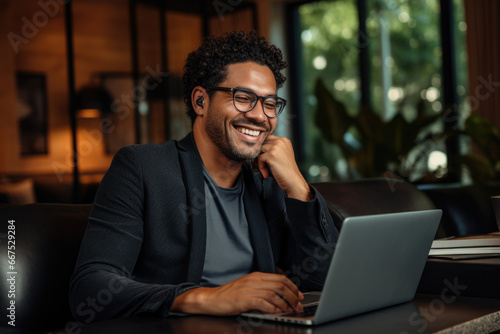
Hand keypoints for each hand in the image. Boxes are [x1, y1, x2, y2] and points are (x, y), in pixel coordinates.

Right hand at [171, 272, 303, 314]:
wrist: (212, 299)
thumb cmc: (230, 295)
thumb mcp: (248, 286)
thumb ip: (262, 287)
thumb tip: (280, 295)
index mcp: (256, 275)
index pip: (280, 278)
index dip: (293, 287)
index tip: (299, 295)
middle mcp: (254, 280)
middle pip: (280, 286)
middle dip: (292, 297)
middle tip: (298, 305)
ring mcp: (249, 289)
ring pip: (274, 294)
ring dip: (285, 304)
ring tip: (290, 311)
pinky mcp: (244, 300)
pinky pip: (263, 303)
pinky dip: (272, 308)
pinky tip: (276, 312)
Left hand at [255, 135, 311, 200]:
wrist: (293, 180)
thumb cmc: (287, 170)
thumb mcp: (283, 154)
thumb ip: (274, 148)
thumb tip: (259, 146)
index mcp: (284, 140)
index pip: (267, 138)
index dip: (264, 148)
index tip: (264, 158)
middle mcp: (280, 141)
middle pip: (262, 143)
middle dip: (261, 154)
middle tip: (263, 164)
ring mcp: (276, 147)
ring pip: (259, 150)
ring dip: (260, 161)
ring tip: (265, 169)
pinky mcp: (271, 155)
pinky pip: (259, 158)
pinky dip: (261, 167)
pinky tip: (266, 174)